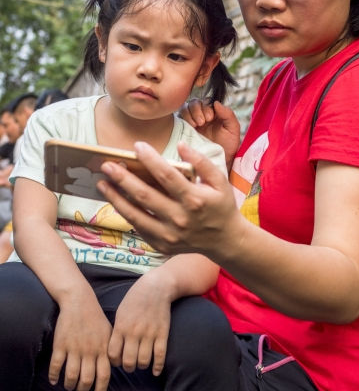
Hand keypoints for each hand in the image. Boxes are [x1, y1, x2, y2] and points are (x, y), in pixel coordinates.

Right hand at [49, 294, 111, 390]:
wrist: (79, 301)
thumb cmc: (95, 318)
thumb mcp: (109, 332)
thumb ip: (112, 349)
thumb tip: (116, 366)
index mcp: (103, 348)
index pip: (104, 375)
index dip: (100, 389)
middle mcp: (89, 351)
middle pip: (87, 379)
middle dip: (83, 389)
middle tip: (80, 390)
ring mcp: (74, 348)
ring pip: (71, 375)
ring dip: (69, 385)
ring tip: (69, 386)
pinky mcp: (60, 344)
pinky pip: (56, 365)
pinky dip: (53, 376)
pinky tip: (54, 380)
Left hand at [97, 141, 247, 260]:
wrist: (225, 241)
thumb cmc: (221, 206)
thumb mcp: (219, 181)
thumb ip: (201, 162)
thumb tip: (181, 145)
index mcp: (194, 199)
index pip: (167, 176)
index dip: (150, 159)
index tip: (137, 145)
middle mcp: (180, 218)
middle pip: (145, 195)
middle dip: (123, 178)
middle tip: (106, 165)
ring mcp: (169, 235)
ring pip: (135, 215)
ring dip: (116, 198)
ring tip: (102, 183)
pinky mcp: (162, 245)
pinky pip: (138, 228)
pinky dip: (125, 214)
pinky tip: (115, 200)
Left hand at [108, 273, 171, 375]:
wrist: (156, 287)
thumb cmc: (135, 299)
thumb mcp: (121, 312)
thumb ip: (117, 331)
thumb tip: (113, 350)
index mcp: (121, 327)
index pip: (113, 354)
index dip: (114, 362)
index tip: (117, 360)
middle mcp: (134, 332)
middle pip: (128, 362)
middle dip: (128, 367)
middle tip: (130, 364)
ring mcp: (149, 334)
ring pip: (143, 361)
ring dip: (141, 365)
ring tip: (141, 362)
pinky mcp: (162, 334)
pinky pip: (160, 356)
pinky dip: (157, 367)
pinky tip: (155, 371)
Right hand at [179, 100, 239, 168]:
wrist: (219, 160)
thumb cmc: (228, 145)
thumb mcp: (232, 129)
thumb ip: (228, 114)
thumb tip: (216, 102)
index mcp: (214, 112)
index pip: (207, 101)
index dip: (207, 107)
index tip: (210, 118)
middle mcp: (202, 114)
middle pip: (195, 102)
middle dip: (197, 110)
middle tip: (202, 122)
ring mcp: (192, 120)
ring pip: (185, 107)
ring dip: (189, 113)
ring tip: (195, 125)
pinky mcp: (184, 128)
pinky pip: (179, 117)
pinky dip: (183, 117)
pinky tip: (190, 126)